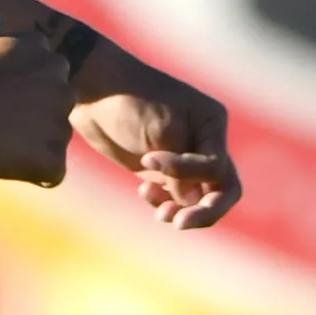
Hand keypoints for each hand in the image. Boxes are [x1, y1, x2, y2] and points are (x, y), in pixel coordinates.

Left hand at [70, 49, 241, 228]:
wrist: (93, 90)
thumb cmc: (131, 101)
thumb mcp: (162, 131)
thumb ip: (181, 171)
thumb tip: (192, 202)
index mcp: (212, 124)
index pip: (217, 166)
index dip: (187, 172)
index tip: (147, 160)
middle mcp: (204, 143)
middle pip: (222, 189)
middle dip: (205, 210)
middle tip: (180, 224)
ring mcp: (183, 158)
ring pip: (198, 198)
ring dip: (182, 209)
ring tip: (160, 215)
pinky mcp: (160, 170)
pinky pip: (174, 197)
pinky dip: (163, 201)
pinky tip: (143, 193)